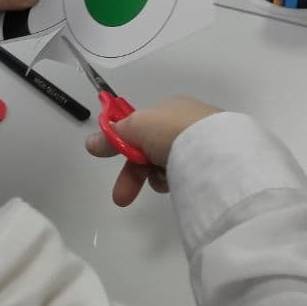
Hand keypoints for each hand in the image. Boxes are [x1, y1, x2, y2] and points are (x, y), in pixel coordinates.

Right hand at [86, 97, 219, 207]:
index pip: (141, 126)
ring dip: (155, 176)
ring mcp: (203, 143)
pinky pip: (186, 174)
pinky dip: (176, 180)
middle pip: (151, 150)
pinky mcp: (216, 163)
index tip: (108, 160)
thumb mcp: (136, 126)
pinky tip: (177, 185)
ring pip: (168, 164)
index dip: (123, 145)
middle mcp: (187, 122)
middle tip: (121, 197)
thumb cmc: (172, 130)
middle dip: (133, 173)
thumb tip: (90, 142)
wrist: (213, 150)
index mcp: (170, 108)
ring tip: (160, 184)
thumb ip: (114, 135)